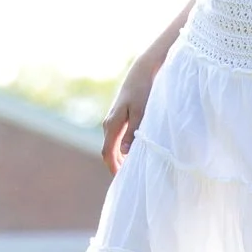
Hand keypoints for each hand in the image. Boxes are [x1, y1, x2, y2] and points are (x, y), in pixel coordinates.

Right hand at [102, 58, 160, 173]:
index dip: (113, 167)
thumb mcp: (141, 112)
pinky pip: (115, 139)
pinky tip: (130, 154)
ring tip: (129, 170)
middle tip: (126, 180)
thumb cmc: (143, 91)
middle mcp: (108, 124)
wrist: (142, 72)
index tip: (121, 180)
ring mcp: (112, 121)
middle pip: (107, 151)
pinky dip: (120, 149)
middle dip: (114, 166)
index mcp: (112, 124)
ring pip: (111, 145)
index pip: (107, 152)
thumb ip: (133, 132)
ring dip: (117, 158)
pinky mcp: (118, 118)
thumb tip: (125, 152)